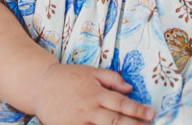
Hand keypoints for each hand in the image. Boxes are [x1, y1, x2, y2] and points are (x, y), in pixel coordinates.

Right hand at [32, 63, 154, 124]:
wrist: (40, 86)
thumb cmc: (68, 77)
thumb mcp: (90, 72)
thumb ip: (112, 78)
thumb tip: (130, 88)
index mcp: (96, 93)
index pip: (121, 103)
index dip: (137, 110)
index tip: (151, 114)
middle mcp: (89, 109)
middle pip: (115, 121)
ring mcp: (79, 122)